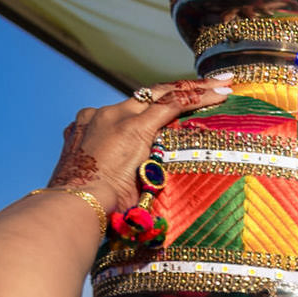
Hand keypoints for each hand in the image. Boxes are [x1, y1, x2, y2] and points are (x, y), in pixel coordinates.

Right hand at [46, 79, 233, 212]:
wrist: (74, 208)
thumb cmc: (89, 212)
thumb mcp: (103, 188)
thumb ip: (121, 181)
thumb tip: (141, 198)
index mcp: (88, 129)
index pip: (129, 112)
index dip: (153, 107)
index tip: (173, 106)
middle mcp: (101, 116)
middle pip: (147, 97)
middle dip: (179, 90)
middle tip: (210, 84)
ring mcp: (117, 118)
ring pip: (163, 95)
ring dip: (196, 90)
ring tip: (223, 84)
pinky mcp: (134, 127)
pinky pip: (173, 104)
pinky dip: (200, 98)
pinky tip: (222, 93)